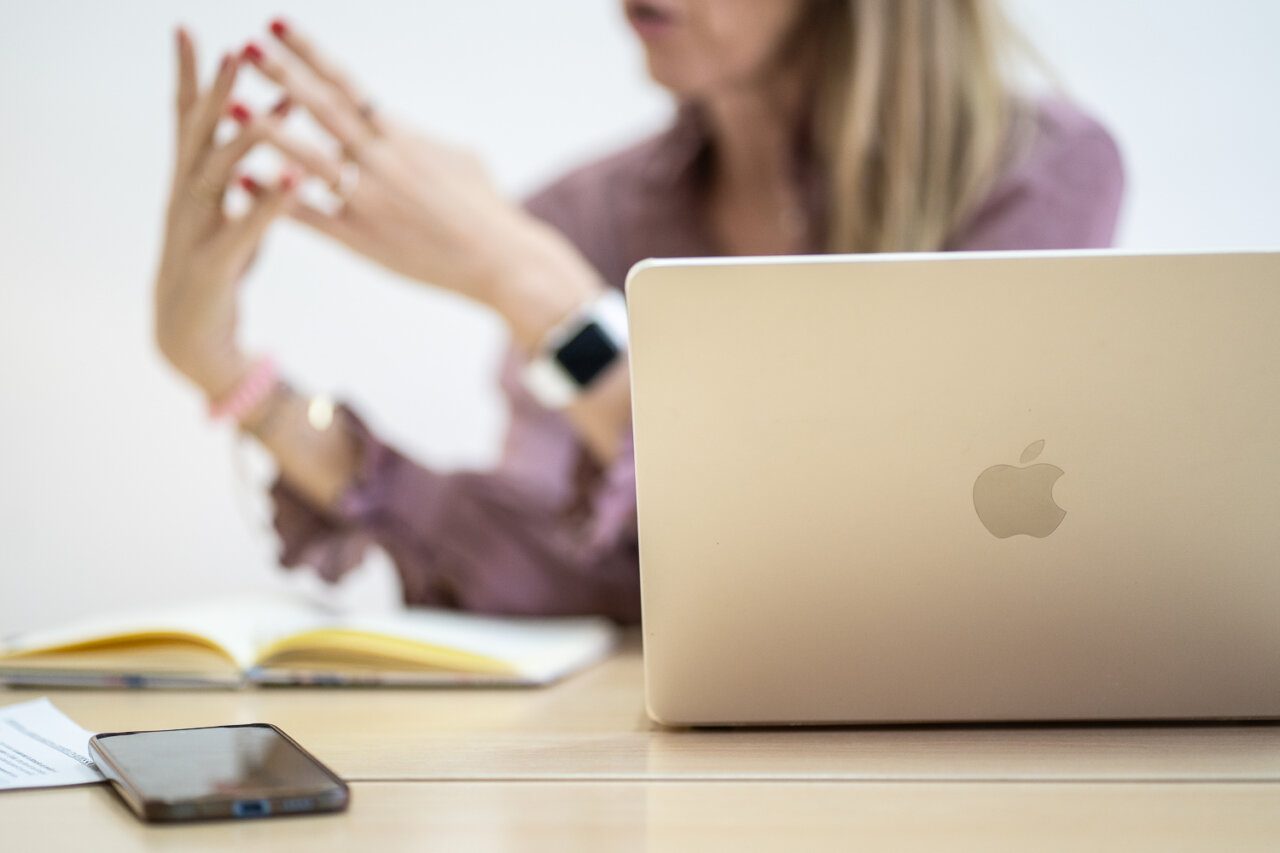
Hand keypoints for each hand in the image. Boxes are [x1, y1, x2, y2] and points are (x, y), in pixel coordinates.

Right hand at [153, 28, 298, 399]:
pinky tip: (295, 177)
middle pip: (198, 137)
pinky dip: (271, 202)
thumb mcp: (228, 217)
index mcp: (191, 186)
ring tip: (275, 107)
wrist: (190, 340)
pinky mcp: (214, 266)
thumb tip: (269, 143)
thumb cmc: (215, 271)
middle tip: (235, 51)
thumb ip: (242, 180)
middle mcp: (185, 201)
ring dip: (247, 140)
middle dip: (216, 93)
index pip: (187, 121)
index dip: (190, 78)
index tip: (188, 30)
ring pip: (218, 177)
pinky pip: (245, 229)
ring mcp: (194, 232)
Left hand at [239, 20, 599, 348]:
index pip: (347, 84)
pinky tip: (244, 180)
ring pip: (310, 159)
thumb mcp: (461, 158)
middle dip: (283, 76)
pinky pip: (312, 216)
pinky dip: (276, 197)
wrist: (503, 262)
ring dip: (268, 130)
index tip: (277, 26)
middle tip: (245, 48)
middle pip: (323, 110)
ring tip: (232, 105)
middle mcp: (383, 162)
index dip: (310, 53)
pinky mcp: (364, 241)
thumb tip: (401, 124)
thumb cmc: (487, 210)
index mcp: (403, 138)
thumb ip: (421, 139)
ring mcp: (371, 201)